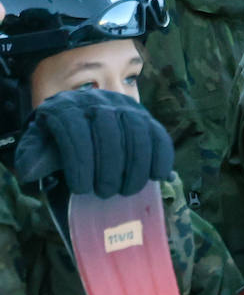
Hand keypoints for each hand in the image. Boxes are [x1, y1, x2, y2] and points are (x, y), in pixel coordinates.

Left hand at [14, 89, 172, 196]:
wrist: (78, 119)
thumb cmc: (58, 140)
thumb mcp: (40, 146)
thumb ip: (34, 157)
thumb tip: (30, 172)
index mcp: (67, 107)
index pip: (75, 131)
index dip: (79, 163)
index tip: (80, 190)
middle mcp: (98, 101)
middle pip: (108, 130)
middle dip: (109, 166)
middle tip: (105, 193)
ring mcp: (126, 106)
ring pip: (137, 131)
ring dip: (136, 165)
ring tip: (128, 190)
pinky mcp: (146, 116)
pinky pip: (159, 134)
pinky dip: (162, 156)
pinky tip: (158, 177)